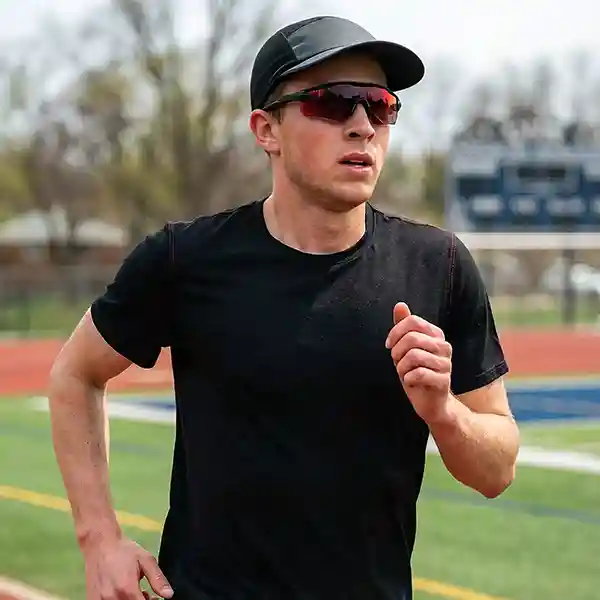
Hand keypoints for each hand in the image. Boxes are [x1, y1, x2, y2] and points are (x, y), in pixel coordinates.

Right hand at [82, 536, 172, 599]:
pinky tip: (121, 593)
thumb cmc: (124, 550)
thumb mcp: (145, 560)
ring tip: (132, 592)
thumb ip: (157, 578)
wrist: (100, 543)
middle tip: (144, 593)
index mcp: (127, 589)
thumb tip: (169, 594)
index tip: (154, 598)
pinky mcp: (92, 599)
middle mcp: (112, 598)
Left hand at [385, 303, 452, 424]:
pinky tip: (411, 382)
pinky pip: (419, 373)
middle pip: (411, 338)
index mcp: (435, 335)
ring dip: (401, 367)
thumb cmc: (416, 372)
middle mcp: (444, 346)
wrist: (430, 402)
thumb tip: (400, 305)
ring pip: (413, 356)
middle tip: (398, 363)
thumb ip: (403, 326)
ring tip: (405, 373)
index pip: (412, 321)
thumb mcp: (405, 348)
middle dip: (397, 352)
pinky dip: (408, 379)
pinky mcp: (444, 381)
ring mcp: (446, 364)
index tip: (389, 346)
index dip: (395, 332)